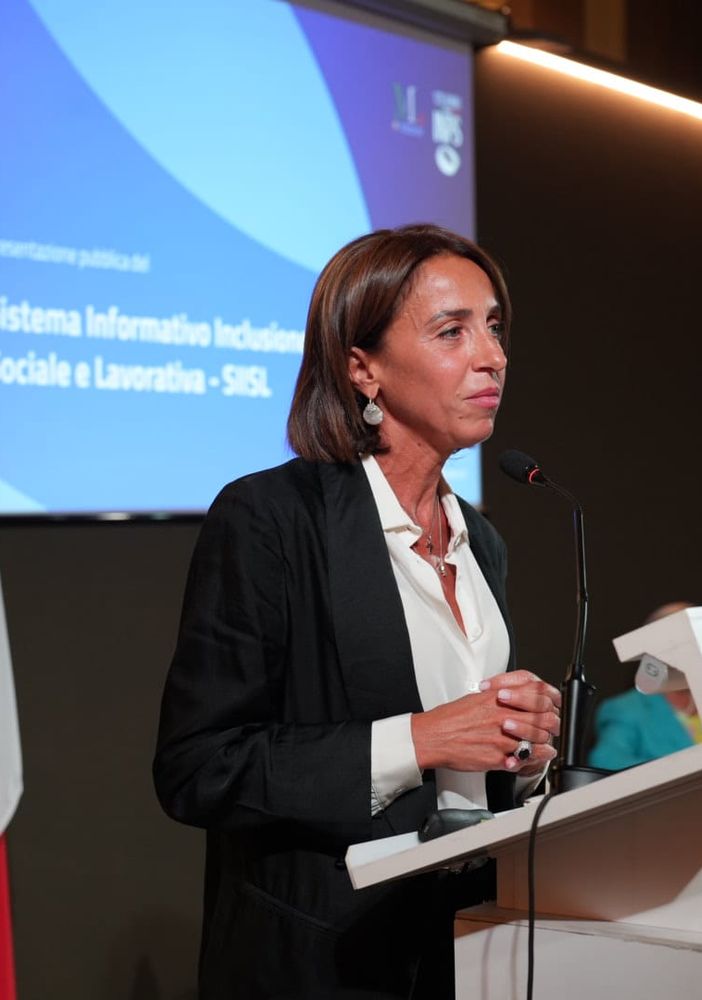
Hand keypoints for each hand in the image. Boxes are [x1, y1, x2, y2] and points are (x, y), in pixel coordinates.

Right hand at [411, 669, 559, 774]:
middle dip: (551, 726)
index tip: (549, 708)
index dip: (548, 703)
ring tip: (547, 748)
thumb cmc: (451, 719)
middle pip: (543, 720)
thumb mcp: (478, 697)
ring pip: (538, 741)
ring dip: (545, 745)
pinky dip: (531, 761)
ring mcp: (502, 738)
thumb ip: (501, 698)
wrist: (433, 736)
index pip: (537, 696)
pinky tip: (532, 759)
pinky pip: (524, 761)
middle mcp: (504, 716)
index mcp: (499, 699)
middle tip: (551, 729)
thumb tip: (516, 699)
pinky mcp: (498, 758)